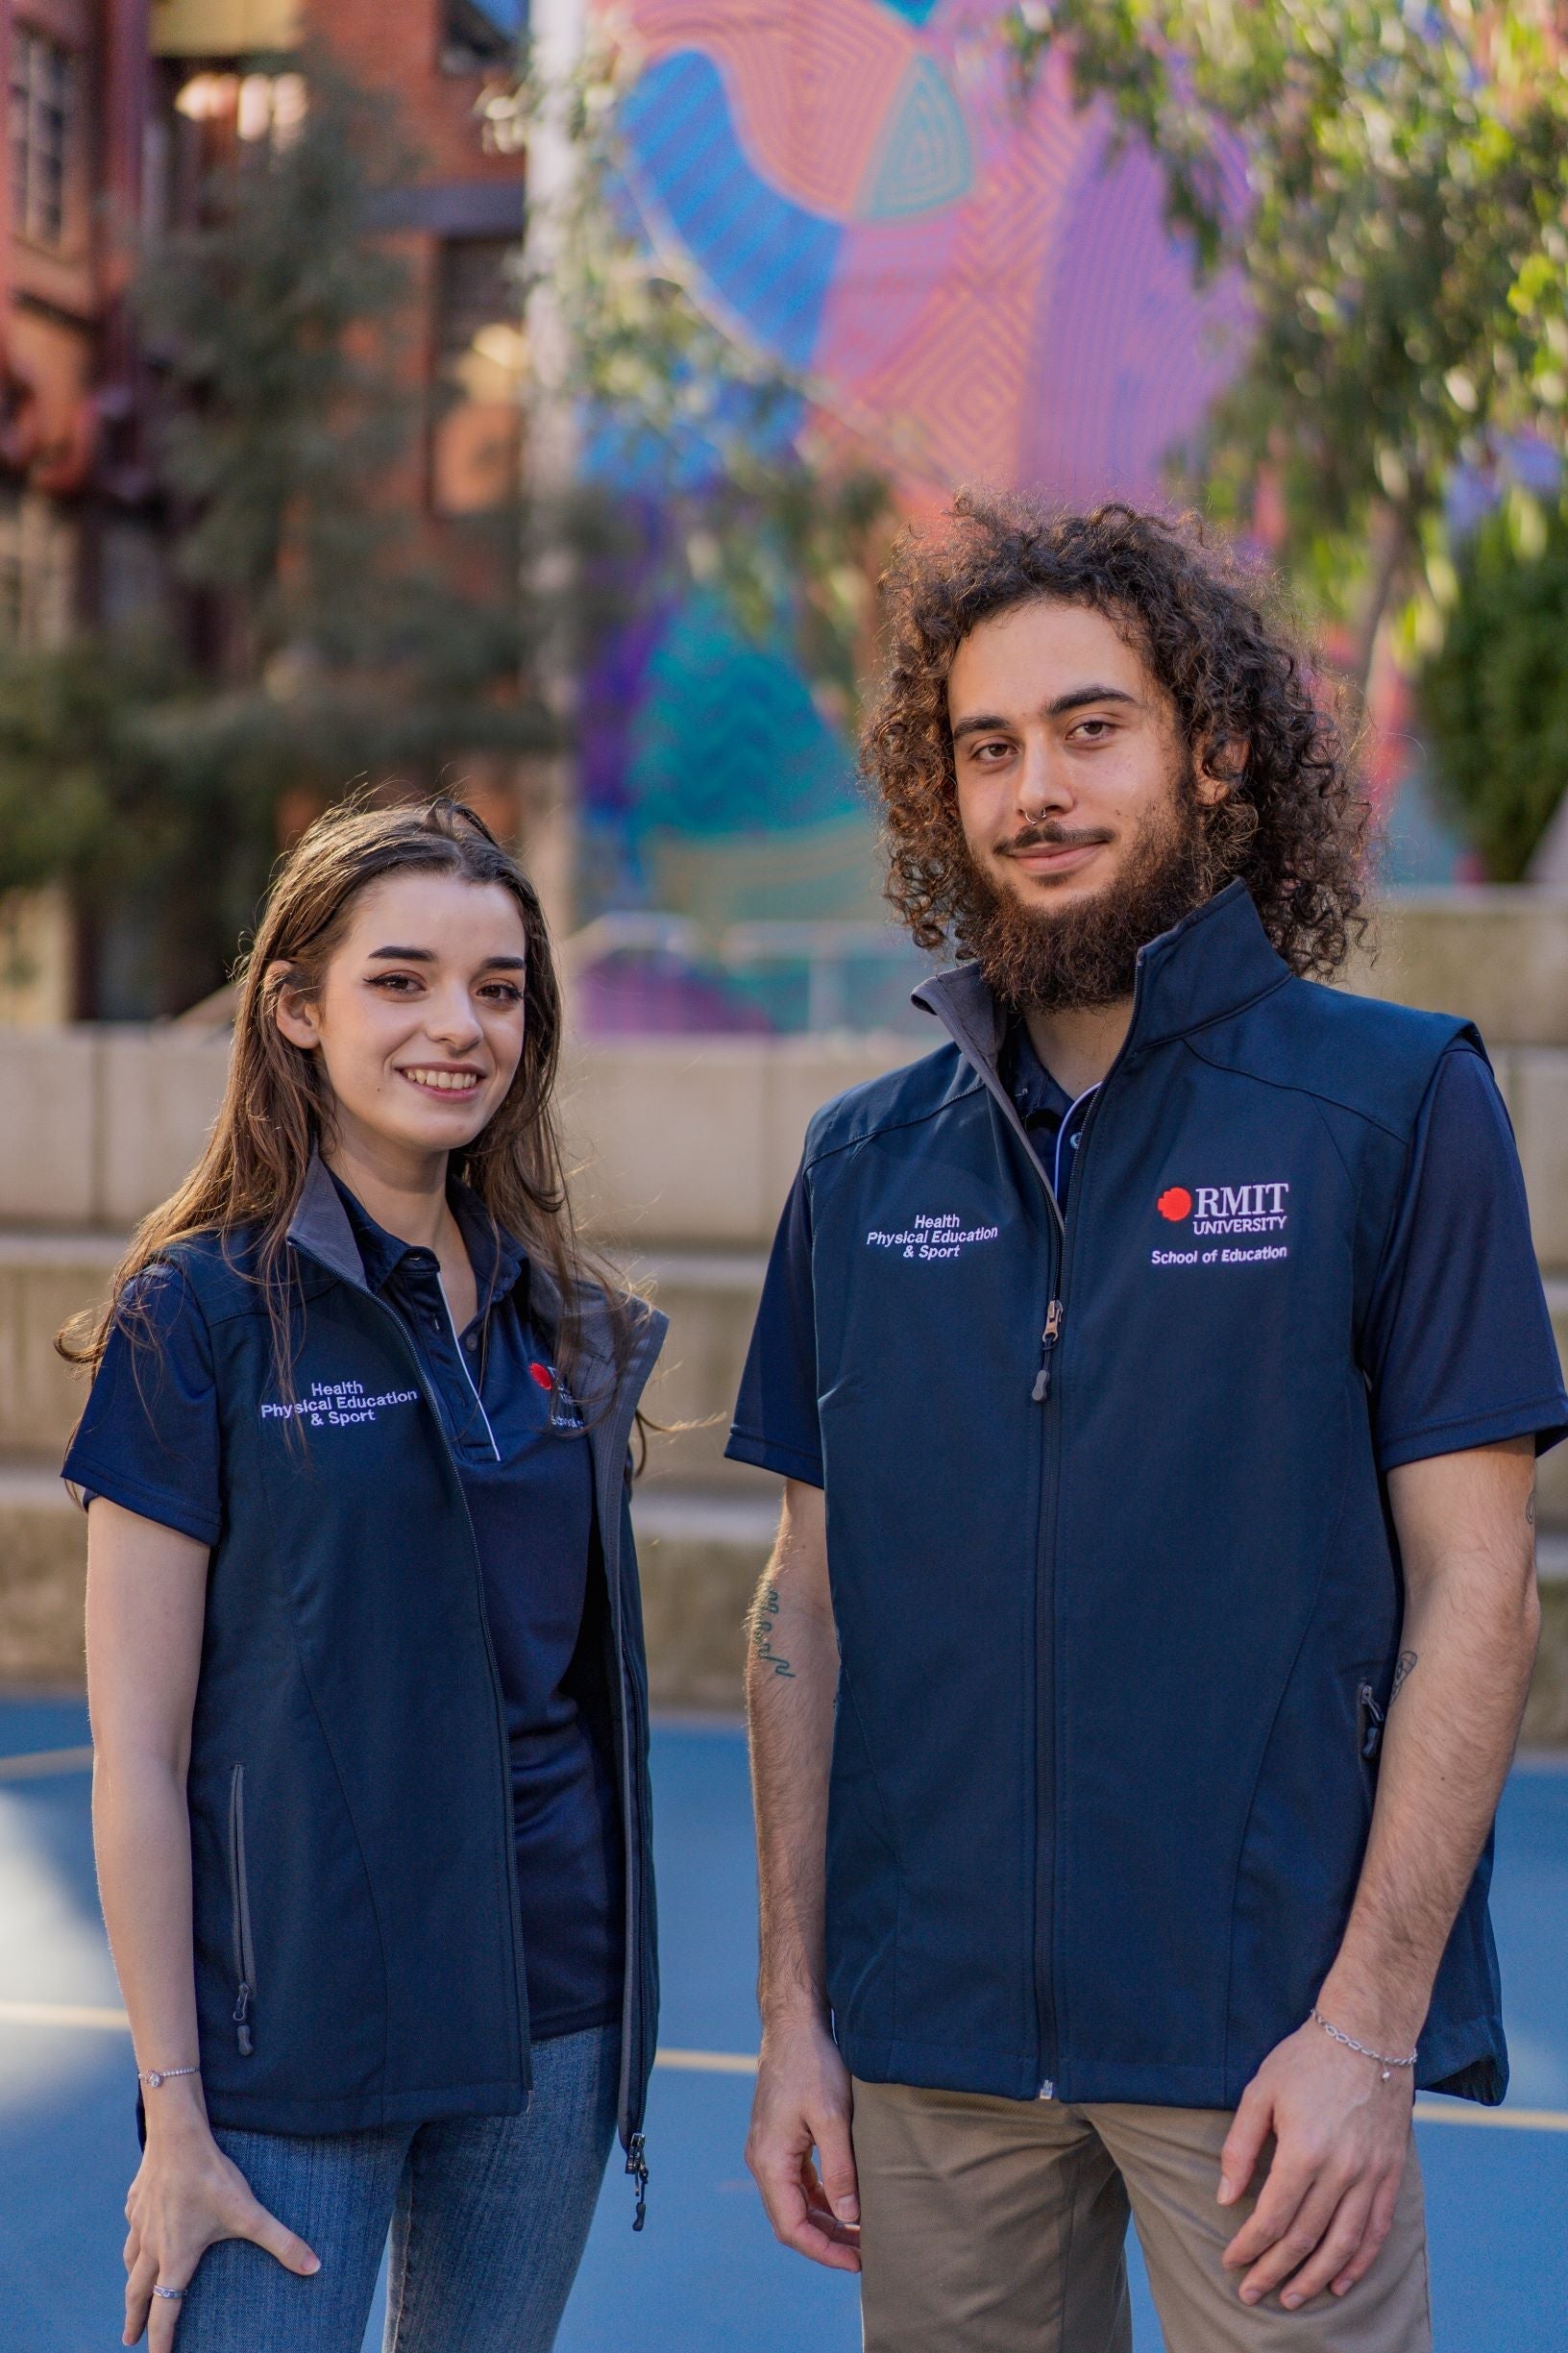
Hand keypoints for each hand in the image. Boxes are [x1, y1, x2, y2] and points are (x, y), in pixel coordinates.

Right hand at [123, 2103, 319, 2346]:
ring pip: (130, 2260)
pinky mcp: (136, 2200)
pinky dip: (133, 2240)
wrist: (177, 2135)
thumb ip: (281, 2241)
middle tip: (129, 2338)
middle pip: (137, 2293)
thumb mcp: (249, 2213)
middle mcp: (151, 2246)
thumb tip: (314, 2266)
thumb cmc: (211, 2177)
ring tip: (134, 2292)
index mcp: (175, 2258)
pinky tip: (139, 2232)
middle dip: (134, 2319)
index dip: (160, 2339)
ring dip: (131, 2281)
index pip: (165, 2311)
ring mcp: (140, 2223)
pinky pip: (132, 2227)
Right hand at [745, 2013, 861, 2271]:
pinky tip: (846, 2200)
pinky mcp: (780, 2138)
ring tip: (861, 2231)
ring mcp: (770, 2149)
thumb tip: (849, 2216)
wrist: (794, 2024)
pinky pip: (798, 2182)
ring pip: (795, 2202)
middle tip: (866, 2252)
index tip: (856, 2262)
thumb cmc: (812, 2064)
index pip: (792, 2226)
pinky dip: (821, 2197)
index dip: (824, 2250)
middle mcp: (763, 2160)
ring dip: (826, 2220)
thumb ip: (840, 2170)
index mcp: (769, 2161)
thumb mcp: (832, 2118)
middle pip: (791, 2219)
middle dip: (828, 2240)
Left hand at [1218, 2015, 1413, 2310]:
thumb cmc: (1306, 2059)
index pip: (1271, 2217)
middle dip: (1274, 2271)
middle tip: (1252, 2293)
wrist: (1368, 2034)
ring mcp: (1371, 2174)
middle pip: (1304, 2238)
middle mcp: (1341, 2171)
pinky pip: (1378, 2229)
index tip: (1231, 2261)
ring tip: (1292, 2298)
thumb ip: (1240, 2147)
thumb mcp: (1259, 2091)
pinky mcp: (1391, 2173)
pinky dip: (1360, 2261)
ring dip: (1315, 2277)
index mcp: (1304, 2151)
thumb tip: (1226, 2196)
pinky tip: (1341, 2279)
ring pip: (1343, 2244)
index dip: (1249, 2246)